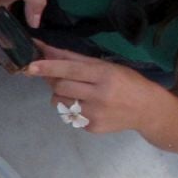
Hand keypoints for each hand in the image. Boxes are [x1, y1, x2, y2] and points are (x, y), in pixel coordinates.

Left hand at [25, 43, 171, 133]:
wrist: (147, 110)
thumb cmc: (126, 82)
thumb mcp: (106, 66)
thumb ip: (75, 59)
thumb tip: (46, 50)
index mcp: (104, 76)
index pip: (70, 70)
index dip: (49, 67)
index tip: (30, 66)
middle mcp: (99, 96)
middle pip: (61, 87)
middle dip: (54, 82)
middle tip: (60, 78)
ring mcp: (95, 115)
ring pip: (60, 103)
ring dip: (61, 96)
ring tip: (77, 92)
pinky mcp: (91, 128)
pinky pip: (69, 116)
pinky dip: (72, 109)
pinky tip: (88, 106)